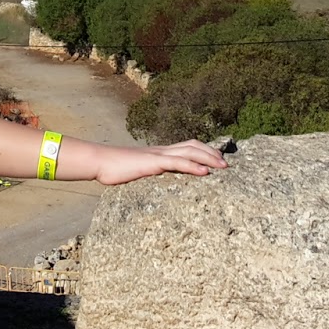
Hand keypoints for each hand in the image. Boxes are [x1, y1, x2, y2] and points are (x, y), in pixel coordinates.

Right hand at [92, 140, 228, 185]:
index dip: (204, 150)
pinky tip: (204, 173)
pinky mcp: (153, 163)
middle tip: (227, 164)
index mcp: (160, 152)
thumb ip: (149, 174)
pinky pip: (177, 163)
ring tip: (223, 167)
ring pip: (189, 151)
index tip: (217, 159)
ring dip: (209, 158)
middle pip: (193, 145)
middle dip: (212, 153)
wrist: (101, 162)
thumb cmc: (116, 169)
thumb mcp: (138, 171)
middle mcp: (162, 150)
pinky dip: (193, 166)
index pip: (187, 145)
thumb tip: (157, 183)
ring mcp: (158, 155)